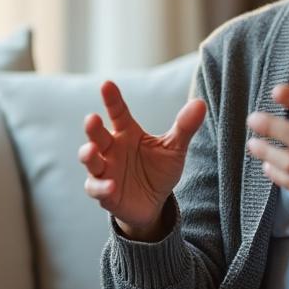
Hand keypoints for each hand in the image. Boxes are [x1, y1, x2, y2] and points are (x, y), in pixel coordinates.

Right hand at [77, 81, 206, 240]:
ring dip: (88, 155)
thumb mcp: (174, 148)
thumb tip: (200, 103)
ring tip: (92, 150)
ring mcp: (105, 170)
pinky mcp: (104, 193)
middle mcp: (112, 149)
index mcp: (127, 133)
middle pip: (97, 135)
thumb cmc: (159, 170)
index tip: (107, 85)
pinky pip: (96, 188)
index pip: (118, 112)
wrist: (154, 203)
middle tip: (92, 119)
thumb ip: (184, 127)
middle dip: (92, 128)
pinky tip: (111, 186)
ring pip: (90, 160)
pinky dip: (101, 187)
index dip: (112, 99)